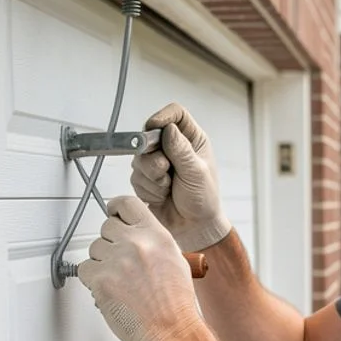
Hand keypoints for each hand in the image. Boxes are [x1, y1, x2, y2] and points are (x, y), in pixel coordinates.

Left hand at [78, 196, 204, 340]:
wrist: (171, 330)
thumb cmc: (175, 304)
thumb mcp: (174, 260)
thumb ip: (153, 242)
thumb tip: (134, 234)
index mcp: (156, 235)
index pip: (127, 204)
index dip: (116, 207)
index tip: (112, 211)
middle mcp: (136, 243)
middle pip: (106, 227)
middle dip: (110, 243)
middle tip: (118, 260)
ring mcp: (116, 260)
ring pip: (94, 249)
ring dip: (101, 263)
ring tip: (120, 281)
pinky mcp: (101, 279)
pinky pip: (85, 270)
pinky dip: (93, 280)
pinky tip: (110, 290)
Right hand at [132, 103, 231, 251]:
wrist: (194, 227)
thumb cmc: (204, 200)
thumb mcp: (196, 173)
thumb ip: (182, 151)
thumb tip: (169, 130)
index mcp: (192, 140)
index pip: (175, 114)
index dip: (162, 117)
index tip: (154, 128)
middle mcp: (174, 148)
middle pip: (149, 137)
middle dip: (154, 158)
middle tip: (166, 171)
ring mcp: (158, 163)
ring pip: (139, 159)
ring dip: (152, 177)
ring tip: (168, 188)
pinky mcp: (147, 179)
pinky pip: (136, 177)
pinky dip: (148, 189)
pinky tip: (162, 196)